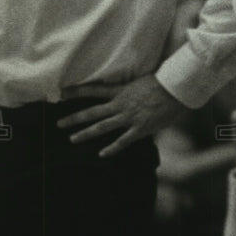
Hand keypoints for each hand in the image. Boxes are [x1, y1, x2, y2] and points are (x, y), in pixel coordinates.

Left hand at [57, 74, 187, 157]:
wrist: (176, 89)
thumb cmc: (164, 82)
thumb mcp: (143, 81)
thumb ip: (133, 88)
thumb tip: (130, 87)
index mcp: (121, 91)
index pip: (94, 90)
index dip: (78, 92)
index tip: (62, 93)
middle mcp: (121, 104)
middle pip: (93, 112)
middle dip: (74, 118)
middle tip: (58, 124)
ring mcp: (129, 117)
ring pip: (103, 126)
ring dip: (86, 133)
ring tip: (72, 139)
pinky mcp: (140, 128)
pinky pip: (123, 140)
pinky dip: (112, 148)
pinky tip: (102, 154)